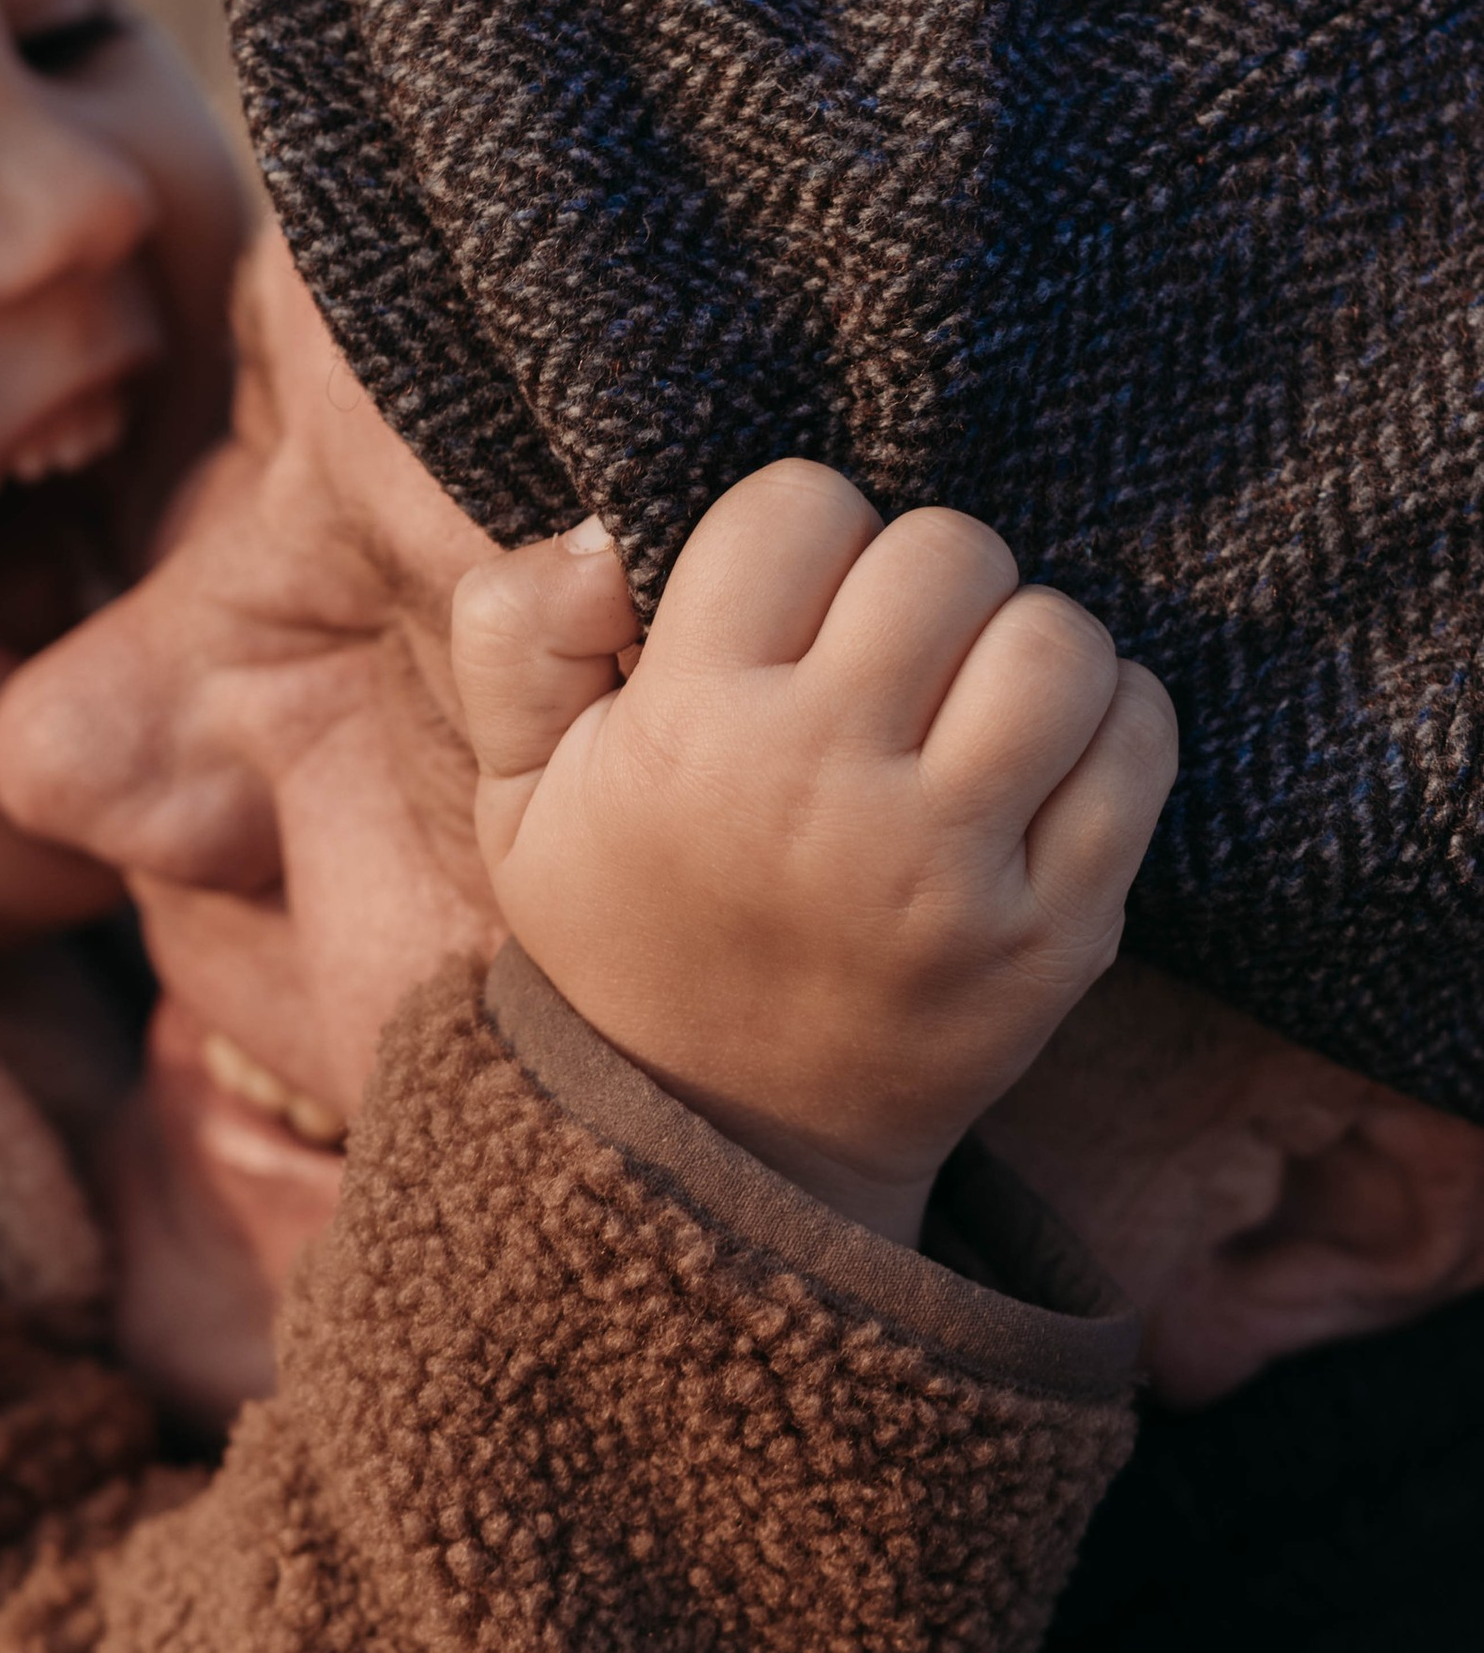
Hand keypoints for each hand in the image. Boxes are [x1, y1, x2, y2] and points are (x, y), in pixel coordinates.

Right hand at [450, 464, 1178, 1245]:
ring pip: (1057, 639)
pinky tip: (1042, 752)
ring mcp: (953, 869)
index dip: (796, 532)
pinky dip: (1112, 719)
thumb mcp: (513, 795)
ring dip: (1023, 642)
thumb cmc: (627, 926)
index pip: (798, 506)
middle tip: (886, 647)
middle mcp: (825, 790)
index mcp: (688, 730)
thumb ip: (515, 634)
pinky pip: (1140, 744)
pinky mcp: (1057, 933)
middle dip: (917, 576)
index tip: (784, 601)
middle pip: (945, 551)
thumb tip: (605, 533)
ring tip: (971, 694)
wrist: (725, 1146)